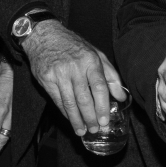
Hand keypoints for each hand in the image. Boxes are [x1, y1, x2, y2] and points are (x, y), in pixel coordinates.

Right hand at [22, 21, 124, 139]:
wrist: (44, 36)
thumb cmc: (73, 46)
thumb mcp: (96, 54)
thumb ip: (111, 75)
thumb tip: (121, 96)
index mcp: (90, 61)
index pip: (99, 87)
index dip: (102, 106)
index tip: (105, 120)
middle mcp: (74, 68)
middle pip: (84, 99)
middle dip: (90, 117)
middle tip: (95, 129)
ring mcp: (59, 74)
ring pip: (69, 103)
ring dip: (76, 120)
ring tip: (82, 131)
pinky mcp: (46, 79)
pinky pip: (57, 100)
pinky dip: (65, 112)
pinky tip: (71, 119)